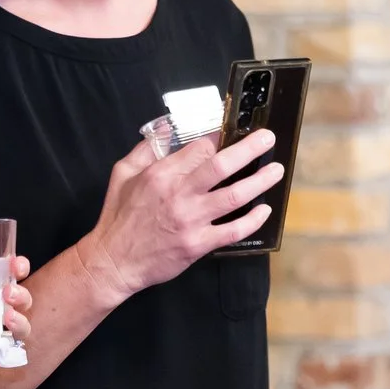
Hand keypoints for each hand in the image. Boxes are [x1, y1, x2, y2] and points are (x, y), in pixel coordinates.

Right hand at [72, 131, 282, 306]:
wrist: (114, 261)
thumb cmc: (118, 217)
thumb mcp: (123, 173)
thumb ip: (146, 148)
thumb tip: (167, 127)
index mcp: (161, 174)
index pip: (200, 147)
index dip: (221, 136)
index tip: (234, 130)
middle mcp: (179, 194)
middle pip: (222, 166)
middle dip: (249, 149)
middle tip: (268, 138)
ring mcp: (191, 220)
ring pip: (234, 196)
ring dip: (259, 181)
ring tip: (276, 170)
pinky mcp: (198, 244)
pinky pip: (232, 231)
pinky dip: (252, 221)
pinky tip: (264, 210)